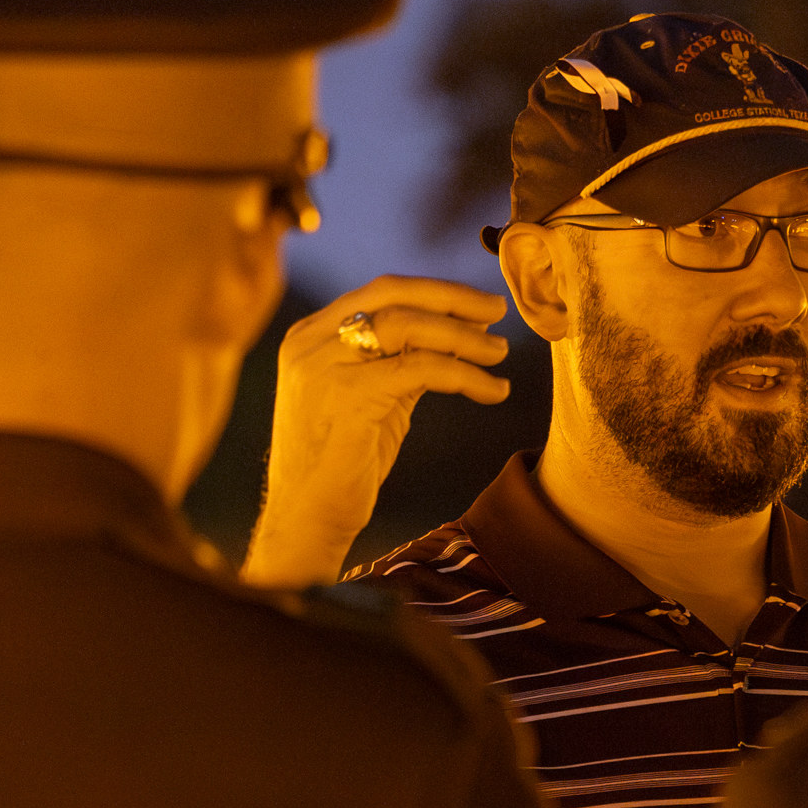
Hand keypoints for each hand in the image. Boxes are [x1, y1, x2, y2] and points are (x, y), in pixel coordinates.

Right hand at [241, 275, 510, 587]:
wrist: (307, 517)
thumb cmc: (344, 461)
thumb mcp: (373, 395)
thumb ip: (402, 359)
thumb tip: (462, 330)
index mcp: (311, 335)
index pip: (381, 290)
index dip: (437, 291)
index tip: (479, 306)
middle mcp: (311, 342)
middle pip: (393, 294)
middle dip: (453, 299)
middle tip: (498, 311)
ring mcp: (324, 367)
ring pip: (408, 326)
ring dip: (464, 337)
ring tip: (501, 355)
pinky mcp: (347, 397)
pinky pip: (421, 369)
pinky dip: (466, 375)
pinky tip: (493, 391)